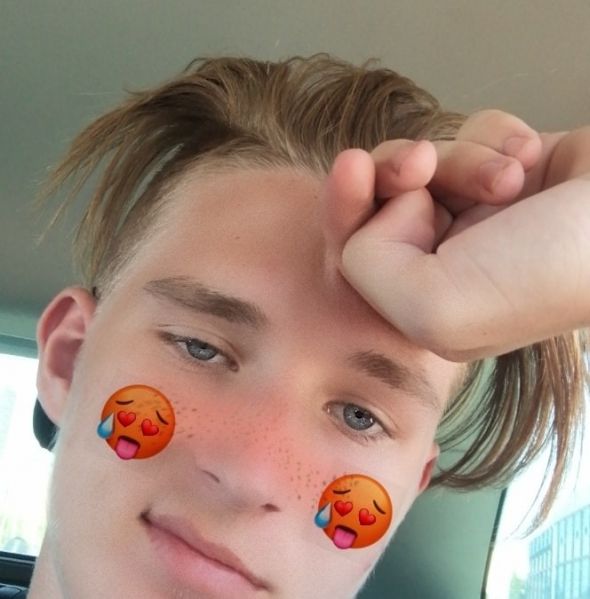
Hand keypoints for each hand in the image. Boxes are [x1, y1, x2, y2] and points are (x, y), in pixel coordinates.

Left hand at [323, 110, 589, 361]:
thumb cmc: (546, 271)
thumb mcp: (435, 306)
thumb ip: (372, 271)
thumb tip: (382, 214)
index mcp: (424, 302)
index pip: (358, 249)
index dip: (346, 208)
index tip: (353, 168)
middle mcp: (448, 260)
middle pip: (384, 199)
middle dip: (397, 170)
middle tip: (420, 161)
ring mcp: (481, 216)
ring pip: (431, 162)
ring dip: (465, 159)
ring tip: (510, 179)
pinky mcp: (513, 173)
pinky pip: (475, 137)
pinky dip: (499, 140)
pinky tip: (531, 161)